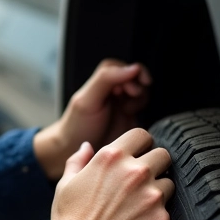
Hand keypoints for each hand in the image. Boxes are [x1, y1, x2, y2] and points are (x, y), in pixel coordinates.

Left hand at [33, 59, 151, 179]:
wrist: (74, 152)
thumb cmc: (77, 125)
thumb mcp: (88, 100)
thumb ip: (106, 79)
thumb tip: (134, 67)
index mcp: (102, 82)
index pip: (123, 68)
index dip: (132, 74)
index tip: (132, 88)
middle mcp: (113, 91)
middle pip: (136, 79)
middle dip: (138, 87)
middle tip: (129, 100)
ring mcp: (123, 104)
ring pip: (142, 93)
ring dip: (140, 99)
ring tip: (128, 110)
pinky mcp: (131, 119)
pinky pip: (144, 109)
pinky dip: (143, 111)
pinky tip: (131, 118)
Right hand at [44, 128, 172, 219]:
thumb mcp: (66, 183)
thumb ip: (79, 160)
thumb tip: (86, 147)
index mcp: (111, 157)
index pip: (142, 135)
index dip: (141, 145)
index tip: (139, 155)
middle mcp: (134, 172)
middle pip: (163, 154)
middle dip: (154, 165)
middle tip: (142, 180)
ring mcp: (151, 195)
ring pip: (169, 182)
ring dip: (158, 190)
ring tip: (139, 205)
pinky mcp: (161, 218)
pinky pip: (168, 209)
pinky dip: (156, 214)